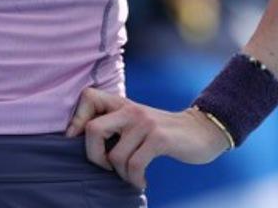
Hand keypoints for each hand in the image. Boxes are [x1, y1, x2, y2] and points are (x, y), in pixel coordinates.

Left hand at [63, 87, 228, 188]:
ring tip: (131, 176)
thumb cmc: (161, 132)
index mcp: (121, 103)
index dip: (76, 119)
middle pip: (93, 130)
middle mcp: (130, 109)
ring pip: (115, 156)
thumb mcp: (135, 121)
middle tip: (108, 167)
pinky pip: (135, 165)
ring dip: (120, 173)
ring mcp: (145, 123)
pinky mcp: (159, 138)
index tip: (78, 140)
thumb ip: (114, 124)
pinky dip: (134, 179)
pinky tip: (142, 181)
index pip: (88, 97)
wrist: (200, 131)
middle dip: (94, 156)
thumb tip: (82, 140)